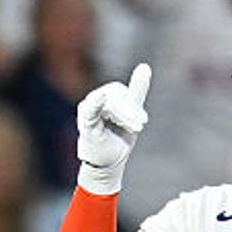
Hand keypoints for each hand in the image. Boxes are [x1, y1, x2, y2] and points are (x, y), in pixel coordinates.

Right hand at [76, 63, 151, 194]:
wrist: (107, 165)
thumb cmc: (117, 138)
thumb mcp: (132, 112)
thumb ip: (136, 90)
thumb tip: (145, 66)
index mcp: (104, 98)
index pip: (119, 91)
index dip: (131, 103)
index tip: (142, 121)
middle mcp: (93, 102)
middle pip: (115, 95)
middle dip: (129, 111)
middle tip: (138, 127)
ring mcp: (88, 111)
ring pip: (108, 102)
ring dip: (123, 116)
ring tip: (131, 129)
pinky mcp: (86, 122)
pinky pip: (91, 109)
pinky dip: (96, 102)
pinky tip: (101, 98)